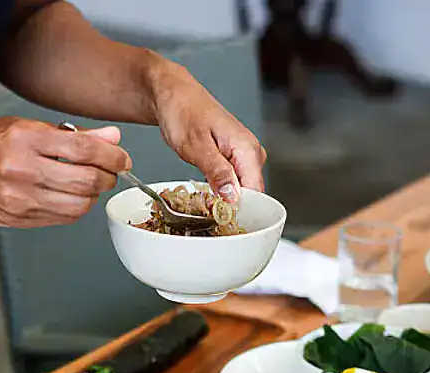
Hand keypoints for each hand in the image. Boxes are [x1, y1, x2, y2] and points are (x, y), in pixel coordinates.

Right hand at [0, 116, 130, 226]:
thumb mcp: (26, 127)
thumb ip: (72, 135)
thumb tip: (110, 138)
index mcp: (26, 139)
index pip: (84, 149)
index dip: (112, 156)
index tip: (122, 158)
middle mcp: (23, 169)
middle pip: (87, 181)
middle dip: (108, 177)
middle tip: (110, 172)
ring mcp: (21, 198)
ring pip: (79, 205)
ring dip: (93, 196)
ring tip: (89, 185)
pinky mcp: (19, 219)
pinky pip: (62, 218)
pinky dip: (75, 208)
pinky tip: (70, 197)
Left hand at [151, 64, 266, 202]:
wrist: (173, 95)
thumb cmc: (182, 112)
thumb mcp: (196, 146)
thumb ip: (217, 172)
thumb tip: (233, 197)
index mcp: (248, 150)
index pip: (256, 194)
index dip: (239, 211)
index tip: (219, 218)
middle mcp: (252, 154)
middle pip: (251, 196)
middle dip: (230, 208)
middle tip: (205, 211)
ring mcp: (244, 157)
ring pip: (241, 191)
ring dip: (223, 201)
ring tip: (202, 201)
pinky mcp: (235, 160)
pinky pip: (233, 184)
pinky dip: (219, 192)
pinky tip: (205, 193)